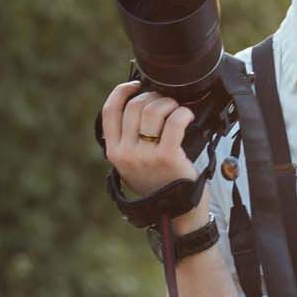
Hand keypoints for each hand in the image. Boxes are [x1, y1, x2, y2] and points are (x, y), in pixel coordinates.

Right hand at [100, 77, 199, 197]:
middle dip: (151, 96)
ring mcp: (145, 155)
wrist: (176, 212)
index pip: (109, 111)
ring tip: (176, 109)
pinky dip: (182, 114)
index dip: (121, 91)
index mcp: (114, 151)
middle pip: (134, 107)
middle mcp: (126, 153)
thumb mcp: (133, 164)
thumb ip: (129, 139)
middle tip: (165, 101)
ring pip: (153, 111)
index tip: (135, 85)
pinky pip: (174, 123)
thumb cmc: (159, 183)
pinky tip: (186, 116)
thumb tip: (137, 104)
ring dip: (168, 103)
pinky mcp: (167, 157)